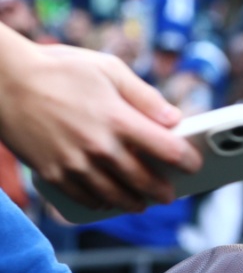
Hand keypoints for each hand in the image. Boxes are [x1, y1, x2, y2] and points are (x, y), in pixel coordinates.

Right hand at [0, 26, 200, 211]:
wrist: (3, 80)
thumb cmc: (60, 69)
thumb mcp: (109, 70)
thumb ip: (146, 97)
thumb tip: (176, 119)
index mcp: (118, 119)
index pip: (168, 150)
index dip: (188, 160)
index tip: (194, 164)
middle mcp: (99, 146)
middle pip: (145, 181)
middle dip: (163, 191)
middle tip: (169, 194)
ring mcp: (75, 163)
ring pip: (115, 196)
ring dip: (134, 203)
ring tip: (142, 203)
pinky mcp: (52, 173)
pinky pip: (84, 198)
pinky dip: (100, 203)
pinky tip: (107, 201)